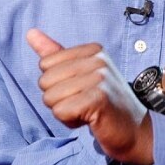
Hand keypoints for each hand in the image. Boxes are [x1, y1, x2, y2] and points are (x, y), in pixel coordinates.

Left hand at [27, 29, 152, 164]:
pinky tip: (90, 120)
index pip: (46, 64)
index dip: (57, 84)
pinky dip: (70, 121)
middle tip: (85, 104)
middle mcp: (98, 60)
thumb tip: (30, 33)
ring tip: (88, 111)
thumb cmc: (104, 103)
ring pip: (51, 98)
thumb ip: (55, 54)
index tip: (82, 91)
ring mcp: (100, 78)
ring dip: (65, 112)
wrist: (135, 131)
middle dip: (59, 100)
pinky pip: (61, 111)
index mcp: (93, 49)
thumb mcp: (80, 74)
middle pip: (45, 81)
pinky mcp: (99, 98)